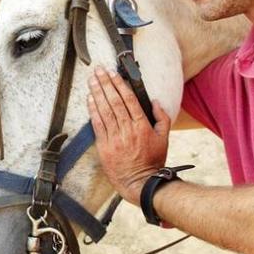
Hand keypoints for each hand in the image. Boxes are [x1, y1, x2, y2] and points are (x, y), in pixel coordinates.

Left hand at [87, 67, 170, 203]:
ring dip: (97, 93)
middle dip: (106, 84)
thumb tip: (155, 101)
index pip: (129, 100)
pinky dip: (93, 110)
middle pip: (114, 101)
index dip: (120, 85)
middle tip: (99, 70)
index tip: (113, 74)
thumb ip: (161, 117)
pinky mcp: (104, 146)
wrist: (140, 182)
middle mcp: (127, 129)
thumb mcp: (164, 138)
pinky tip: (89, 99)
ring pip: (104, 110)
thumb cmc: (153, 161)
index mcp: (142, 126)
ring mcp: (115, 138)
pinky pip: (97, 124)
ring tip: (92, 80)